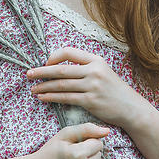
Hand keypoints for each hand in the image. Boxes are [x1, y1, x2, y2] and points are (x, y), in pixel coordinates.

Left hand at [27, 47, 150, 129]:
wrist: (130, 107)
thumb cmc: (113, 90)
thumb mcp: (102, 71)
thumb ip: (85, 67)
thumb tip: (60, 66)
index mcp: (95, 60)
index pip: (68, 52)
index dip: (53, 57)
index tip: (44, 63)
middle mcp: (93, 71)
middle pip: (61, 69)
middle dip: (41, 72)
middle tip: (28, 74)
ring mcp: (92, 86)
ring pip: (61, 85)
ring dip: (44, 87)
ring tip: (33, 89)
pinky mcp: (90, 101)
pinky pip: (66, 98)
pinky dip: (52, 97)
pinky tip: (43, 97)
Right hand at [31, 122, 109, 158]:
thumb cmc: (49, 152)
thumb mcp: (64, 135)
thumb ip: (86, 129)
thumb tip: (107, 131)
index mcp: (77, 154)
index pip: (98, 144)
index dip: (88, 142)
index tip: (76, 145)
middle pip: (99, 155)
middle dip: (88, 153)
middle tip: (73, 155)